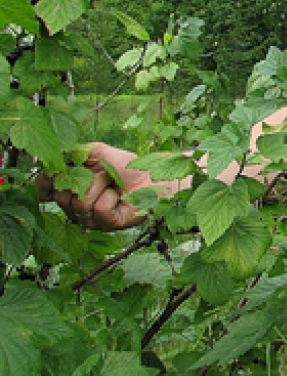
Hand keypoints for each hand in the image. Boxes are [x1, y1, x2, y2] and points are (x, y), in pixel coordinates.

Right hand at [35, 143, 149, 231]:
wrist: (153, 178)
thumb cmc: (129, 167)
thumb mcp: (102, 153)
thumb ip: (79, 151)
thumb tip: (59, 152)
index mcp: (73, 187)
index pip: (46, 189)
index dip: (44, 183)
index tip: (50, 174)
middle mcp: (78, 204)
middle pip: (61, 197)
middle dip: (82, 180)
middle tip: (102, 175)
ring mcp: (90, 218)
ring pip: (80, 203)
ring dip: (100, 187)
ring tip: (114, 186)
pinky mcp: (106, 224)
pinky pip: (97, 209)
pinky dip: (110, 198)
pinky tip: (119, 197)